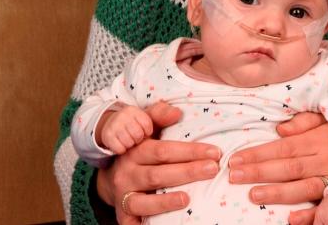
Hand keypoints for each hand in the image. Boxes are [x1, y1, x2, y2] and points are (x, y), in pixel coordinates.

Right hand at [95, 102, 222, 224]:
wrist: (113, 177)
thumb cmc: (141, 150)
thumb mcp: (146, 128)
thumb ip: (159, 116)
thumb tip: (177, 112)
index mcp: (136, 151)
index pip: (163, 150)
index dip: (190, 151)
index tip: (215, 152)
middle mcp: (127, 173)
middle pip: (157, 175)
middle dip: (187, 172)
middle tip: (212, 170)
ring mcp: (124, 196)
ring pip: (143, 201)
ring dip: (165, 201)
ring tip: (187, 199)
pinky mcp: (123, 215)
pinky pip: (130, 223)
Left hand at [227, 112, 327, 224]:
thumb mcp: (327, 120)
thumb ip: (304, 122)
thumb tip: (279, 129)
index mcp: (320, 140)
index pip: (284, 148)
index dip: (258, 154)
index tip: (236, 160)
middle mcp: (327, 160)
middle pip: (289, 167)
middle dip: (260, 172)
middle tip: (235, 176)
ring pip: (304, 187)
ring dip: (278, 193)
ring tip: (254, 195)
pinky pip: (327, 208)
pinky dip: (311, 215)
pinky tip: (292, 219)